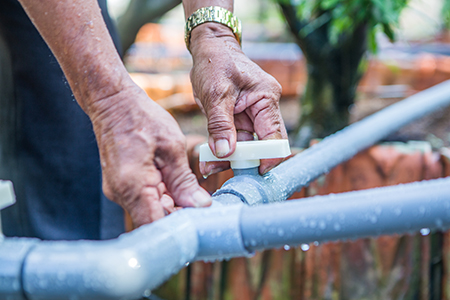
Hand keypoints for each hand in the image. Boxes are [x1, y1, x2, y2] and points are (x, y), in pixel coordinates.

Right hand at [90, 83, 210, 226]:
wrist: (112, 102)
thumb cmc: (141, 118)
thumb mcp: (171, 147)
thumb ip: (184, 181)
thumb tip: (200, 206)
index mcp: (133, 186)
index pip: (156, 224)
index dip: (179, 227)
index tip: (201, 221)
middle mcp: (120, 194)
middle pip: (154, 220)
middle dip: (179, 216)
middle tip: (204, 207)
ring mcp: (119, 191)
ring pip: (150, 211)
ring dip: (171, 205)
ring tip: (193, 194)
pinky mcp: (122, 186)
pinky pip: (144, 200)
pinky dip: (162, 196)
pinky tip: (176, 185)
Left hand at [189, 23, 287, 175]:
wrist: (208, 49)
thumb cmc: (216, 62)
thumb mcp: (216, 93)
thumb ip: (220, 124)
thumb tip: (225, 153)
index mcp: (267, 99)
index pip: (275, 135)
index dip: (269, 157)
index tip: (256, 173)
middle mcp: (263, 109)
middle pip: (262, 144)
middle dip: (246, 161)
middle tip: (229, 173)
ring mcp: (250, 115)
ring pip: (246, 145)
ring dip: (230, 158)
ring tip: (209, 166)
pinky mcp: (237, 119)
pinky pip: (233, 140)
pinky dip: (222, 150)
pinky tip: (208, 160)